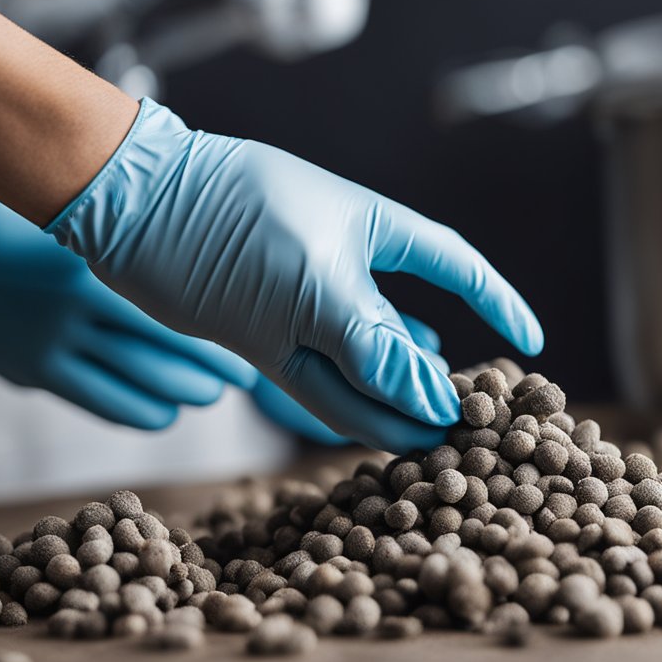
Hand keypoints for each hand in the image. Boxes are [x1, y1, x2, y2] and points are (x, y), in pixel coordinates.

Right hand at [0, 175, 257, 428]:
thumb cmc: (8, 215)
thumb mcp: (70, 214)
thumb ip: (126, 232)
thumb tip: (198, 239)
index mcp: (89, 266)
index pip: (174, 314)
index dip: (218, 338)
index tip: (254, 340)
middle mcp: (74, 311)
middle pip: (164, 357)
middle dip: (213, 374)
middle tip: (246, 377)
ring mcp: (52, 347)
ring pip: (137, 387)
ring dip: (183, 395)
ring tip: (210, 393)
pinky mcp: (36, 373)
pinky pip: (102, 403)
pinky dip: (140, 411)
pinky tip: (164, 410)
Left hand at [47, 99, 542, 453]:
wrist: (132, 211)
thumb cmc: (233, 222)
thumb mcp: (316, 285)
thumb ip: (377, 348)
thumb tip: (436, 406)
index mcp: (374, 231)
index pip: (454, 266)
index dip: (494, 303)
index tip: (528, 344)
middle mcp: (345, 272)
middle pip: (409, 333)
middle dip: (441, 380)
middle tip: (475, 432)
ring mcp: (303, 307)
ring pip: (365, 367)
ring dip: (396, 408)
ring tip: (436, 450)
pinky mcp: (265, 337)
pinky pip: (322, 382)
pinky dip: (350, 410)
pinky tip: (381, 435)